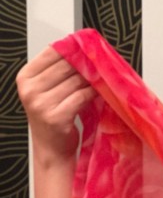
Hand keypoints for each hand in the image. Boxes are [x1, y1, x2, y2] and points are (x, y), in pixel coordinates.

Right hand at [16, 46, 95, 161]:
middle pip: (66, 66)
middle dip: (86, 65)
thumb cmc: (51, 118)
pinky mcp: (56, 117)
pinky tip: (99, 93)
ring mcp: (41, 104)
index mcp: (25, 78)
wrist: (51, 149)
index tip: (88, 48)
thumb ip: (57, 71)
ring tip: (102, 79)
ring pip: (76, 80)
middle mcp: (30, 90)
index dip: (73, 49)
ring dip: (93, 79)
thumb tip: (82, 51)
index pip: (51, 52)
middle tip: (101, 64)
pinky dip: (93, 93)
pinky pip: (82, 96)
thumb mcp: (46, 91)